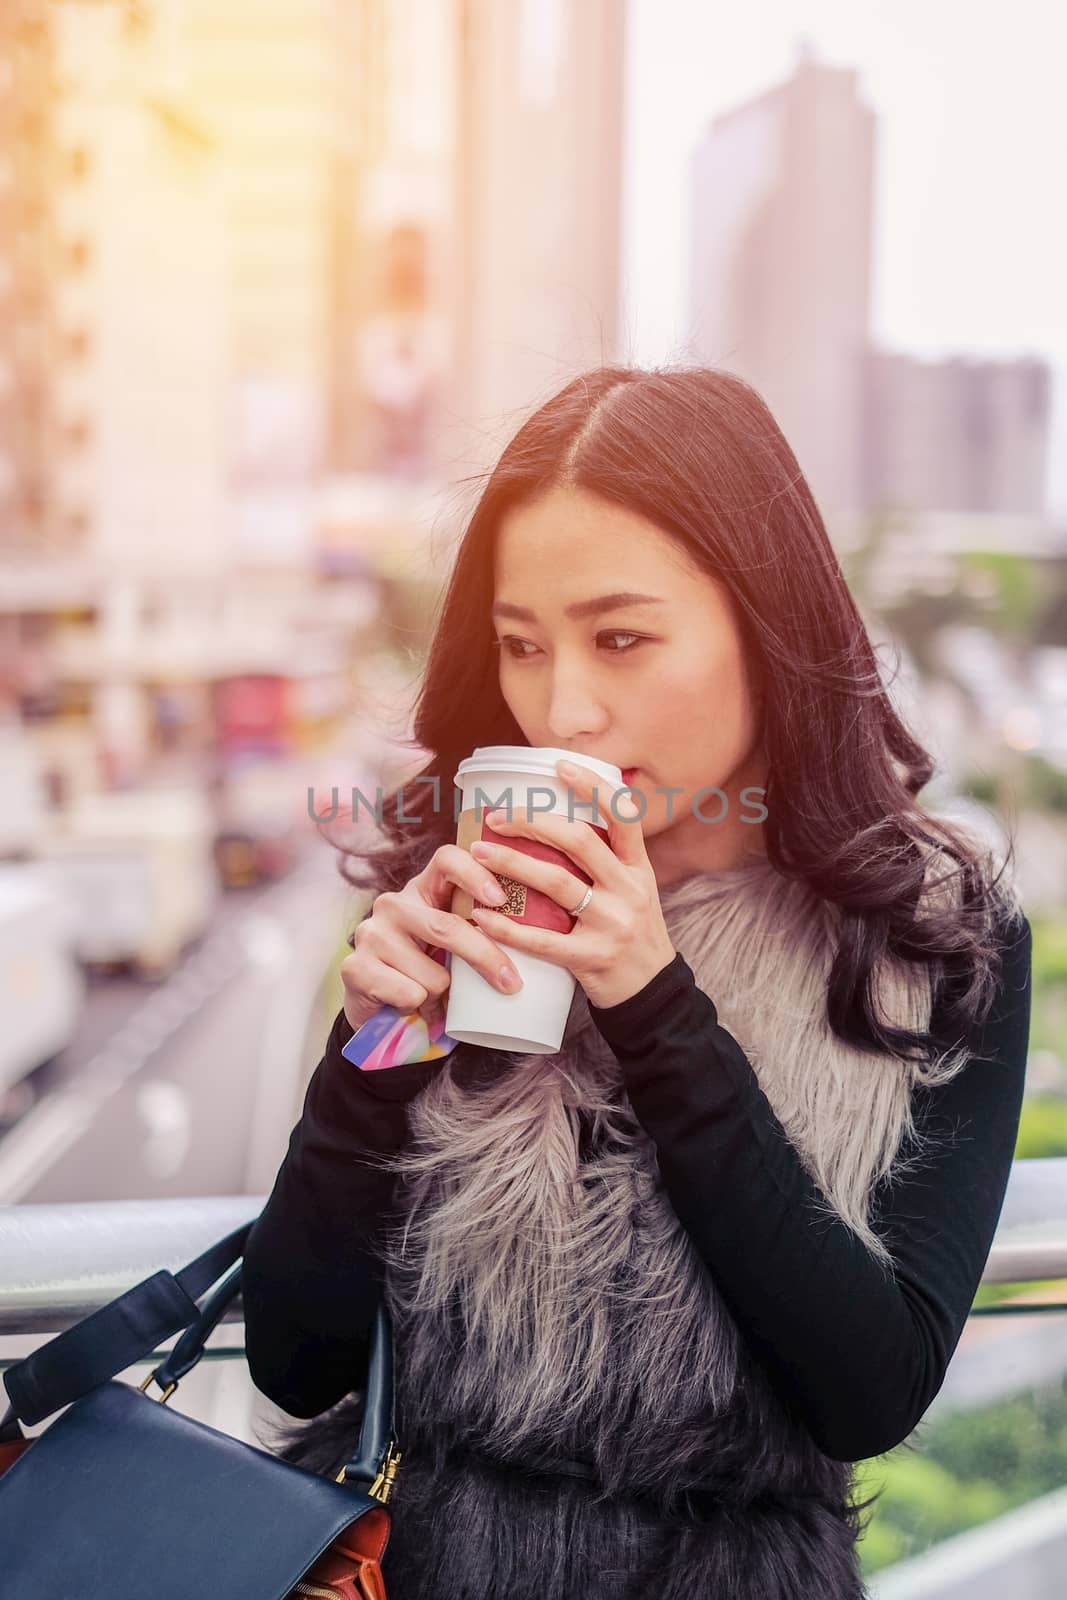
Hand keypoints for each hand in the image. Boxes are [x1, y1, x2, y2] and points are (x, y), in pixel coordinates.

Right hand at [341, 843, 524, 1032]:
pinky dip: (419, 1007)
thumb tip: (537, 937)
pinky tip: (408, 1004)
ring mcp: (371, 933)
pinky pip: (409, 993)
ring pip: (432, 973)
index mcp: (423, 889)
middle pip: (447, 926)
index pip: (448, 858)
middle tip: (510, 983)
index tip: (500, 900)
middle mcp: (394, 903)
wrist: (378, 1008)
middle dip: (485, 957)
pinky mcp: (355, 966)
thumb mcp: (453, 944)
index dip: (476, 873)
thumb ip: (479, 930)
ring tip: (433, 997)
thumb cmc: (427, 970)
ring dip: (442, 994)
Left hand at [466, 758, 676, 1009]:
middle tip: (497, 817)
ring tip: (478, 854)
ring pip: (556, 882)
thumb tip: (557, 823)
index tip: (558, 765)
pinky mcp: (592, 959)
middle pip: (578, 841)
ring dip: (511, 864)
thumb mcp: (635, 891)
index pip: (624, 814)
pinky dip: (507, 928)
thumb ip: (606, 863)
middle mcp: (629, 890)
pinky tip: (480, 918)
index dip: (592, 786)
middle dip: (532, 822)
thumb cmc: (633, 936)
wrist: (654, 995)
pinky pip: (542, 940)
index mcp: (638, 868)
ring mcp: (611, 925)